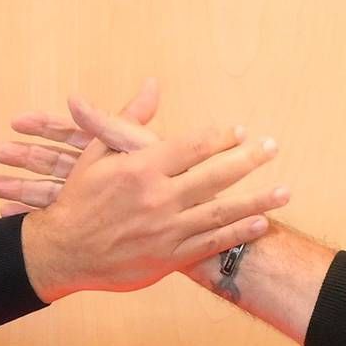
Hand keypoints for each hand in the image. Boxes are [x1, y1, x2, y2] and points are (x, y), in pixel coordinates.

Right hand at [0, 80, 161, 213]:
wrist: (180, 226)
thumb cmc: (168, 185)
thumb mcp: (141, 150)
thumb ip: (125, 124)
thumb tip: (136, 85)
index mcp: (110, 153)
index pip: (73, 133)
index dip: (45, 125)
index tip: (16, 121)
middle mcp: (100, 175)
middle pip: (56, 161)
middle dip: (26, 156)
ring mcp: (94, 201)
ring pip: (50, 189)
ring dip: (21, 187)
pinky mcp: (92, 225)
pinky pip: (56, 218)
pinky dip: (32, 215)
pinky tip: (8, 215)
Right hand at [10, 86, 288, 300]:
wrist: (60, 253)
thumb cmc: (77, 200)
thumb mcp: (94, 155)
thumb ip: (127, 121)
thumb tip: (151, 87)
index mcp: (141, 169)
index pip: (192, 146)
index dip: (220, 136)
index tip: (240, 131)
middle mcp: (159, 199)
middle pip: (215, 176)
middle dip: (249, 160)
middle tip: (273, 147)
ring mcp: (166, 231)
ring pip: (222, 212)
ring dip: (257, 200)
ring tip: (285, 190)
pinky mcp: (168, 258)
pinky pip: (211, 243)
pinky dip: (238, 232)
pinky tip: (261, 222)